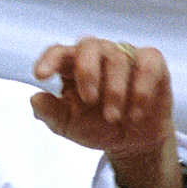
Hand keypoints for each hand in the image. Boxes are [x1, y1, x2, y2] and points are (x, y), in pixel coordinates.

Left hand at [32, 36, 176, 163]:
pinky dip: (142, 89)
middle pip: (89, 45)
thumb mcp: (70, 126)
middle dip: (87, 71)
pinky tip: (136, 112)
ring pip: (118, 57)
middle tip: (89, 100)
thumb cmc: (100, 127)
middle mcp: (98, 55)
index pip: (58, 52)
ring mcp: (126, 56)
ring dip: (115, 92)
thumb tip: (35, 99)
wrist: (133, 142)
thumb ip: (51, 113)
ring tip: (113, 118)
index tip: (41, 75)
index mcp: (73, 66)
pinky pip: (148, 64)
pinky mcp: (152, 64)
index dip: (49, 59)